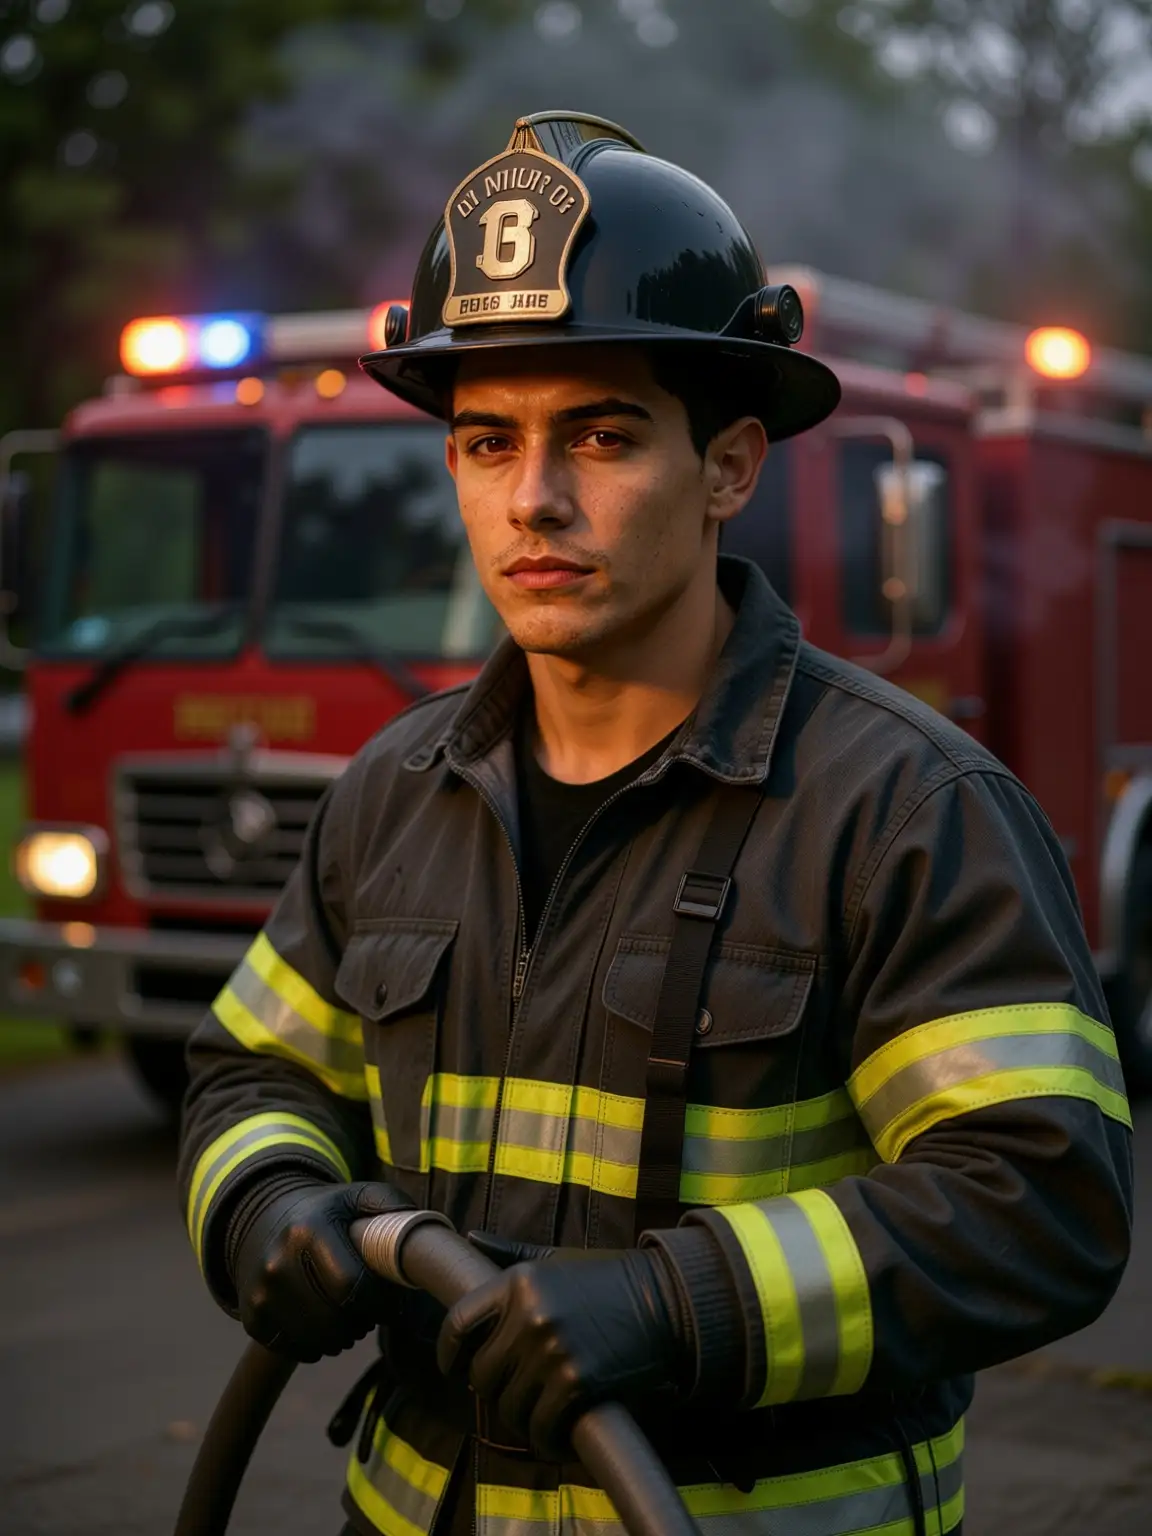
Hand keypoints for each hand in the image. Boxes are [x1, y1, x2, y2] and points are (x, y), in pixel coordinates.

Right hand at [228, 1176, 413, 1361]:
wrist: (262, 1218)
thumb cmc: (325, 1211)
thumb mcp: (357, 1195)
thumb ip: (392, 1207)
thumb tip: (426, 1236)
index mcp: (309, 1230)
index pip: (354, 1289)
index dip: (380, 1304)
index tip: (391, 1303)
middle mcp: (277, 1263)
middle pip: (336, 1323)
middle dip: (363, 1324)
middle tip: (370, 1313)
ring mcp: (260, 1294)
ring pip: (317, 1342)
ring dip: (342, 1338)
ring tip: (348, 1317)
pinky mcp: (252, 1317)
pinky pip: (295, 1351)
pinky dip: (316, 1345)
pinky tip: (323, 1324)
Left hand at [437, 1246, 692, 1458]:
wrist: (667, 1302)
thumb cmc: (607, 1280)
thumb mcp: (556, 1259)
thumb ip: (510, 1254)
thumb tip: (469, 1240)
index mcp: (518, 1282)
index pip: (459, 1324)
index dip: (450, 1353)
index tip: (455, 1367)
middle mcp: (530, 1314)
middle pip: (482, 1375)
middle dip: (495, 1390)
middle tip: (517, 1391)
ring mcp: (552, 1350)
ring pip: (509, 1408)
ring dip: (522, 1418)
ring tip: (541, 1412)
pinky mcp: (578, 1382)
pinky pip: (542, 1428)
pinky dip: (547, 1439)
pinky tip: (559, 1434)